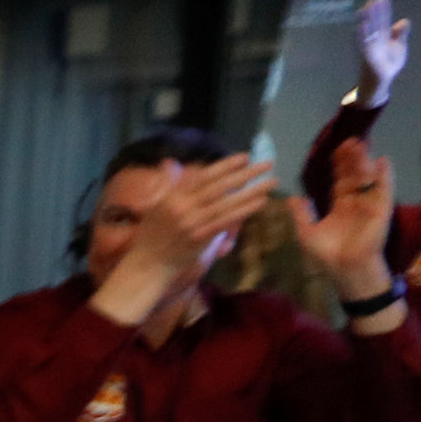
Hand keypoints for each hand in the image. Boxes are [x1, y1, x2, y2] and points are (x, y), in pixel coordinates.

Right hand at [101, 153, 269, 319]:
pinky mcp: (201, 236)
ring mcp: (193, 221)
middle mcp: (183, 206)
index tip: (245, 157)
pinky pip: (228, 220)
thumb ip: (167, 184)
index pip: (204, 176)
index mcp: (173, 196)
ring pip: (227, 202)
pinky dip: (245, 210)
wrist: (149, 263)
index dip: (226, 165)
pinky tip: (260, 202)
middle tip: (267, 165)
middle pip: (220, 186)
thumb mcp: (156, 206)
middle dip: (246, 174)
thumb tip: (170, 163)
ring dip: (252, 191)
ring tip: (271, 182)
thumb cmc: (152, 236)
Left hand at [293, 137, 397, 290]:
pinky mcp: (381, 211)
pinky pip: (384, 191)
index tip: (337, 148)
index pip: (340, 180)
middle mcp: (356, 202)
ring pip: (367, 178)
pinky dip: (385, 176)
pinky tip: (383, 161)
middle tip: (350, 140)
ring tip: (361, 144)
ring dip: (365, 162)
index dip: (339, 164)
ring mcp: (369, 205)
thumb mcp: (308, 232)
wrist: (345, 270)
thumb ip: (301, 214)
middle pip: (354, 175)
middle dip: (351, 158)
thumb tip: (291, 197)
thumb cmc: (328, 254)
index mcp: (340, 206)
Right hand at [353, 0, 408, 105]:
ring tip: (366, 8)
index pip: (383, 20)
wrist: (381, 81)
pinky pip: (363, 44)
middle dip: (374, 11)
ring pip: (368, 31)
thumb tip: (404, 21)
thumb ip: (401, 35)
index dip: (383, 9)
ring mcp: (370, 48)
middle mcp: (375, 40)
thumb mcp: (399, 47)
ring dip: (366, 20)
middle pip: (375, 23)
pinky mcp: (367, 56)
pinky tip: (361, 26)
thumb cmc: (388, 63)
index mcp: (383, 37)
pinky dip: (361, 35)